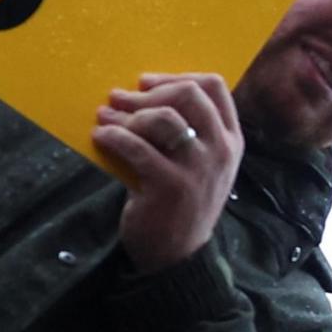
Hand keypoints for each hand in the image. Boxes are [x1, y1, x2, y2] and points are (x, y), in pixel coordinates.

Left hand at [97, 72, 240, 270]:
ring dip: (126, 114)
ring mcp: (199, 169)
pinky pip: (137, 147)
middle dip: (148, 93)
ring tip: (104, 117)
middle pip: (189, 94)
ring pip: (162, 118)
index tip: (146, 83)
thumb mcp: (199, 164)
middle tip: (120, 99)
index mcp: (231, 140)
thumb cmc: (181, 203)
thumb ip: (188, 131)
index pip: (214, 86)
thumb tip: (139, 91)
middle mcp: (221, 151)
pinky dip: (114, 136)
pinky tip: (100, 137)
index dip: (176, 76)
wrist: (177, 255)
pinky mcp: (171, 186)